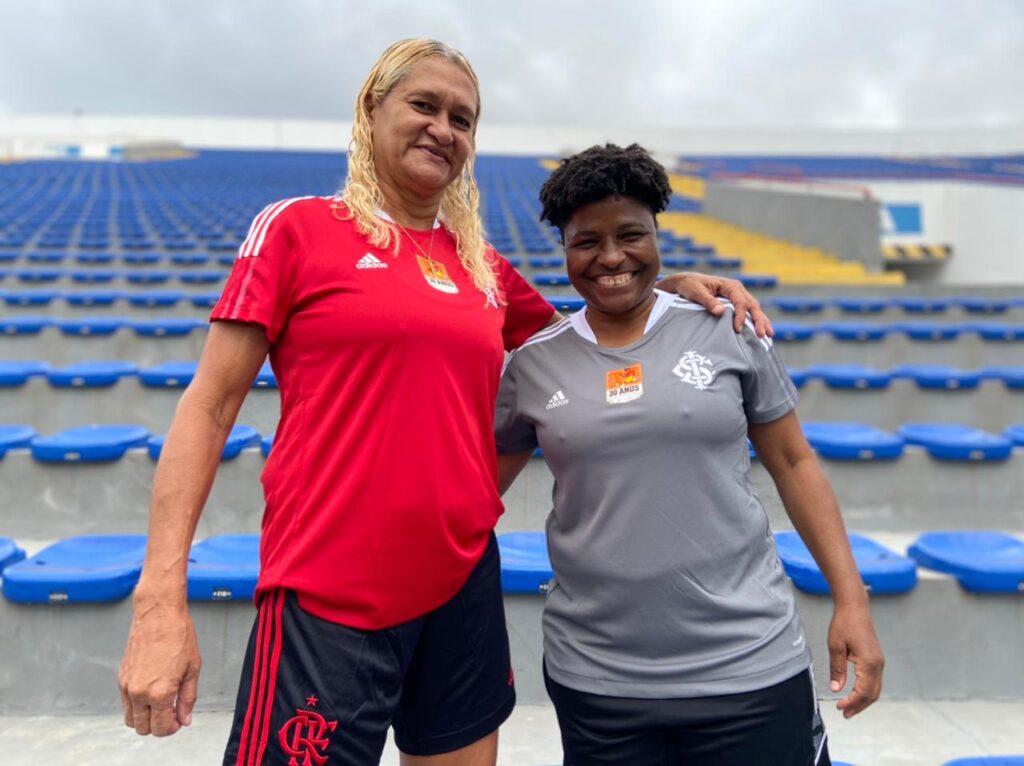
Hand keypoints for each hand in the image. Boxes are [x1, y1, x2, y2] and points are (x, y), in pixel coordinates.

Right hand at [119, 601, 201, 735]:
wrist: (159, 614)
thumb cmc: (178, 635)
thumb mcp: (193, 669)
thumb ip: (188, 698)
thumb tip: (184, 719)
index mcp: (159, 693)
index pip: (161, 728)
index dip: (172, 728)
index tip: (179, 720)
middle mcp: (139, 692)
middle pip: (143, 728)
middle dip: (158, 726)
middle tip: (172, 713)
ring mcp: (127, 685)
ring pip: (130, 719)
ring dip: (145, 718)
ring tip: (162, 703)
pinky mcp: (121, 677)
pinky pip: (126, 703)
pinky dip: (137, 705)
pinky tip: (152, 692)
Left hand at [659, 272, 773, 336]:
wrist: (686, 282)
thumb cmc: (690, 286)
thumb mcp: (695, 292)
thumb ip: (708, 301)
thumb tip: (720, 311)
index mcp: (730, 286)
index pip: (740, 302)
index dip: (740, 316)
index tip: (738, 330)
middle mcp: (737, 290)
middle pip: (752, 305)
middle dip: (759, 320)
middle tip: (762, 335)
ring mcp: (738, 296)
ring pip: (754, 309)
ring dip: (762, 321)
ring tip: (769, 335)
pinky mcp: (736, 302)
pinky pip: (749, 312)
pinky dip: (756, 321)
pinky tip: (762, 331)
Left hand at [827, 604, 883, 717]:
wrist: (855, 608)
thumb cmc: (844, 624)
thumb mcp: (835, 647)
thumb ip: (837, 669)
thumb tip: (836, 689)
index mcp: (869, 663)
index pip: (862, 692)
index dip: (851, 702)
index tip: (839, 707)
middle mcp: (878, 665)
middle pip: (872, 694)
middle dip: (859, 706)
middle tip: (844, 714)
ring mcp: (879, 662)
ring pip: (875, 689)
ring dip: (863, 700)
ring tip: (849, 708)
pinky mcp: (876, 659)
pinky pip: (874, 681)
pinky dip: (866, 691)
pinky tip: (855, 693)